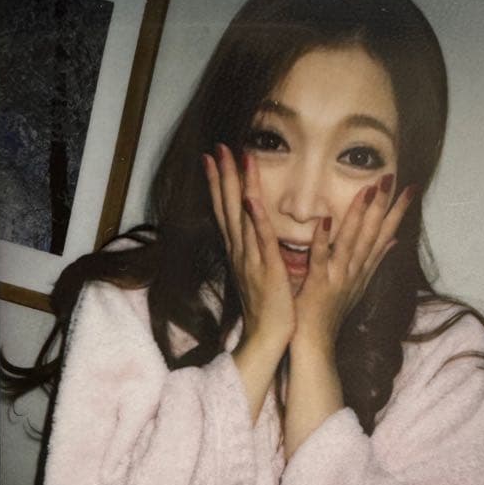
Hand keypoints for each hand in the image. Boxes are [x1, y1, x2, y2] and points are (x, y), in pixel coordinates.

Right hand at [203, 142, 295, 354]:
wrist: (268, 337)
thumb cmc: (269, 306)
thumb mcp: (261, 271)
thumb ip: (259, 249)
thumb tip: (259, 229)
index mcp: (240, 251)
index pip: (227, 210)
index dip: (220, 183)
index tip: (214, 158)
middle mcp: (240, 251)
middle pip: (227, 207)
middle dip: (222, 176)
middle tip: (216, 148)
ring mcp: (250, 258)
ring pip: (240, 215)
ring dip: (235, 186)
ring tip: (232, 159)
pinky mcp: (266, 269)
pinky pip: (260, 240)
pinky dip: (255, 218)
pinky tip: (251, 198)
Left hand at [292, 174, 416, 352]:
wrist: (315, 345)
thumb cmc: (330, 314)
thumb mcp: (356, 285)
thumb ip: (373, 260)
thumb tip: (393, 241)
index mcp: (363, 269)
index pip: (384, 234)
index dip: (396, 211)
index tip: (409, 188)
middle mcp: (355, 271)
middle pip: (373, 234)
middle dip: (383, 205)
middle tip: (392, 177)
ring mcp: (338, 278)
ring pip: (351, 242)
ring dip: (359, 215)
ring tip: (367, 189)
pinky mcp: (318, 285)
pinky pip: (320, 260)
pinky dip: (323, 241)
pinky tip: (325, 222)